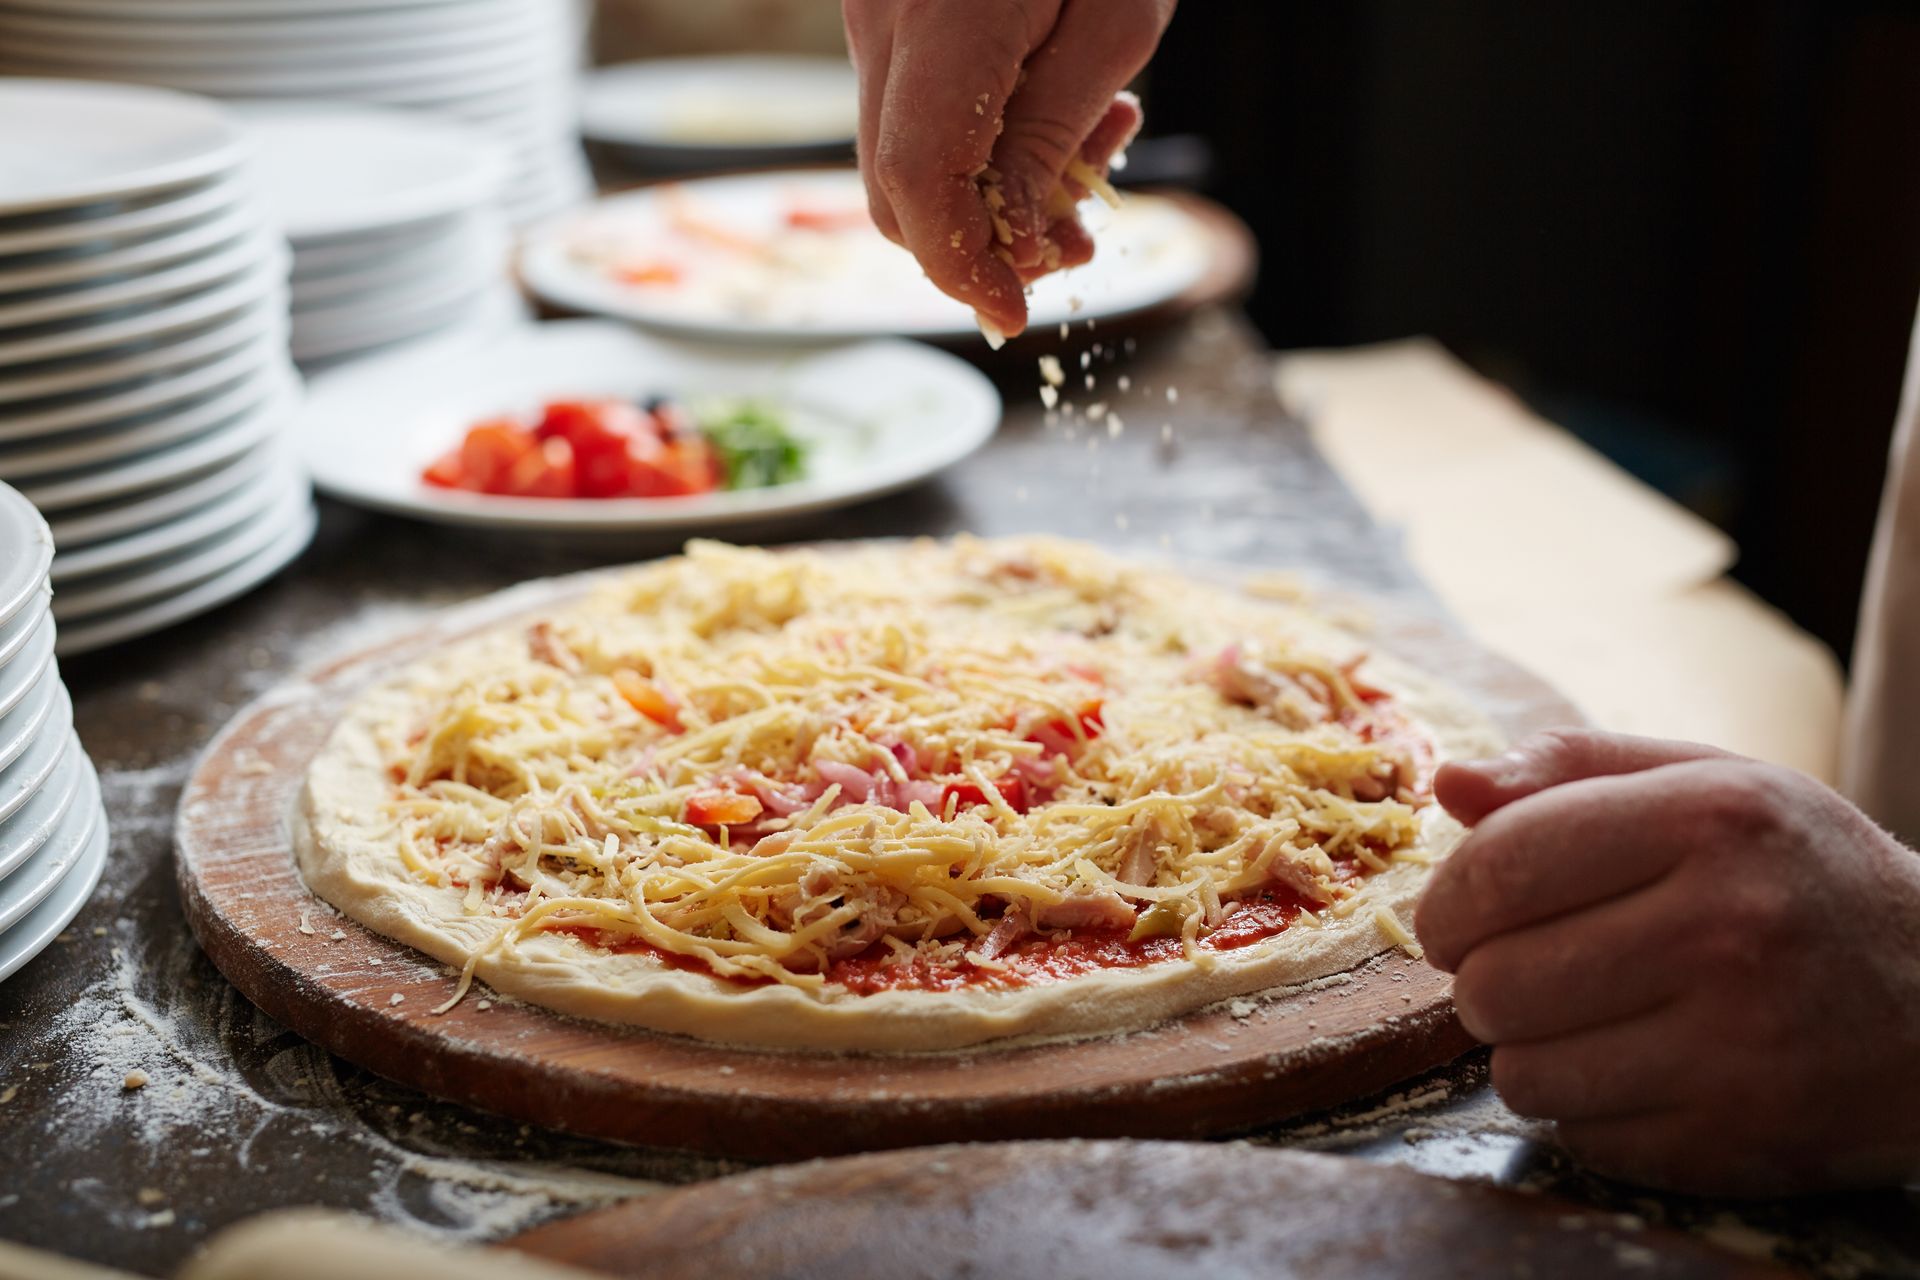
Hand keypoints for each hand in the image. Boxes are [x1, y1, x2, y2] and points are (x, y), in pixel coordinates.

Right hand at [843, 0, 1173, 337]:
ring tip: (1092, 157)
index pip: (916, 177)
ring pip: (905, 160)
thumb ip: (1053, 135)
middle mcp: (882, 20)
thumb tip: (1009, 248)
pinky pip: (918, 115)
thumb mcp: (1115, 22)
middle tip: (1073, 242)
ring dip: (992, 196)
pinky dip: (983, 145)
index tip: (1012, 313)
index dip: (960, 265)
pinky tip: (1060, 116)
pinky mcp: (888, 23)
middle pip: (896, 189)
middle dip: (982, 243)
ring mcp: (874, 19)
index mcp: (939, 17)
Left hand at [1414, 728, 1919, 1193]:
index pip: (1501, 866)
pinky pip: (1580, 1136)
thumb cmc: (1800, 875)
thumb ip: (1571, 770)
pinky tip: (1638, 1066)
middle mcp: (1728, 931)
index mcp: (1711, 822)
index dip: (1446, 900)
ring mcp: (1739, 1048)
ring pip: (1521, 1073)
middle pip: (1494, 980)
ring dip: (1525, 1050)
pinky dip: (1583, 1108)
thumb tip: (1450, 784)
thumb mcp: (1709, 783)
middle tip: (1520, 968)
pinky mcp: (1738, 1140)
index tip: (1453, 917)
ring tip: (1581, 1017)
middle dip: (1478, 978)